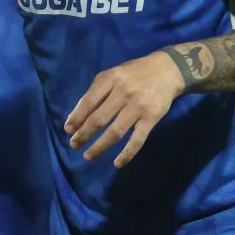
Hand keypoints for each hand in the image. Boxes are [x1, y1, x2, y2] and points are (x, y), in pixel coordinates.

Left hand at [64, 51, 184, 166]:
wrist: (167, 70)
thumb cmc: (134, 73)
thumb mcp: (113, 74)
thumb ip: (98, 90)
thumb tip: (79, 114)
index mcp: (110, 79)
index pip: (88, 101)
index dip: (76, 117)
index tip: (68, 130)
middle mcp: (123, 92)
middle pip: (99, 119)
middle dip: (84, 134)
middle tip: (74, 145)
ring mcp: (137, 107)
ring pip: (115, 132)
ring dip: (99, 147)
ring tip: (88, 156)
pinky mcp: (151, 118)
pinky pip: (137, 140)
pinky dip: (127, 154)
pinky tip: (117, 163)